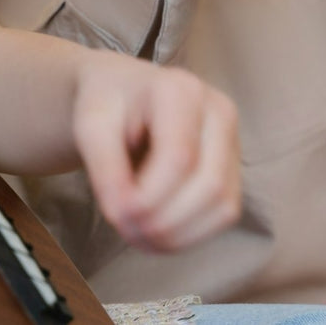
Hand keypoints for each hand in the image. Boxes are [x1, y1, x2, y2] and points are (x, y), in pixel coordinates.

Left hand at [71, 51, 240, 251]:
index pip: (180, 158)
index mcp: (183, 91)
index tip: (116, 213)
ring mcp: (233, 141)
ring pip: (222, 205)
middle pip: (208, 185)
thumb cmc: (110, 106)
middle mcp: (219, 112)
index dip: (149, 198)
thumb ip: (105, 168)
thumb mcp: (92, 126)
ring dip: (178, 233)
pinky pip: (224, 214)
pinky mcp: (233, 169)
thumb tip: (124, 214)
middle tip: (124, 229)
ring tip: (138, 233)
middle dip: (164, 221)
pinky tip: (158, 232)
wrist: (126, 96)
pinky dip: (190, 234)